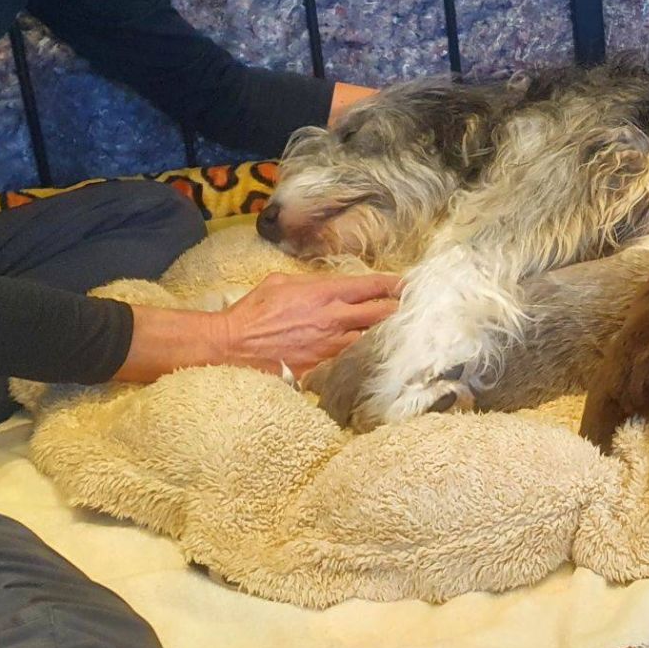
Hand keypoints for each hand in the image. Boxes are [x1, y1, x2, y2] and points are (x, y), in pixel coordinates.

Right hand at [217, 271, 401, 377]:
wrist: (233, 345)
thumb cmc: (253, 311)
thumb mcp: (281, 282)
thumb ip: (309, 282)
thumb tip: (325, 284)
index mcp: (323, 293)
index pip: (370, 286)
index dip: (393, 284)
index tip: (408, 283)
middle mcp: (333, 318)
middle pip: (381, 313)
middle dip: (400, 309)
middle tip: (414, 308)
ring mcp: (330, 345)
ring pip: (371, 338)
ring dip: (385, 334)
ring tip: (400, 331)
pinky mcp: (323, 365)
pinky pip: (351, 358)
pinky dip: (363, 353)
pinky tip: (372, 352)